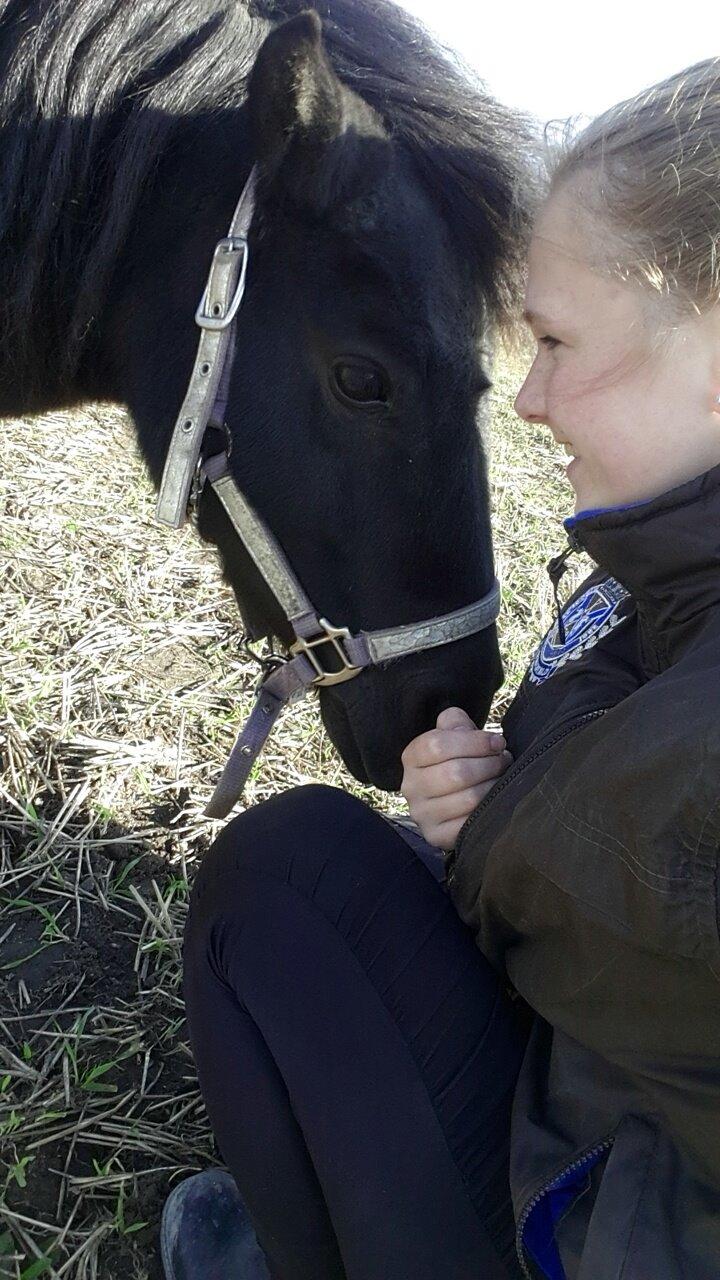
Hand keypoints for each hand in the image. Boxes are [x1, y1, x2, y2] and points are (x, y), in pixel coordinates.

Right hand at [400, 706, 512, 851]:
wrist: (452, 800)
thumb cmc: (456, 761)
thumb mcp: (453, 735)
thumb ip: (454, 722)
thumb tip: (462, 726)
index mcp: (411, 757)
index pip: (438, 745)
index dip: (475, 742)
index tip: (497, 742)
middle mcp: (410, 787)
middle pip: (456, 773)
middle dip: (489, 764)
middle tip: (504, 760)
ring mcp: (422, 814)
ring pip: (468, 799)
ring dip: (493, 786)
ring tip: (502, 778)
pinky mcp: (436, 836)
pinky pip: (469, 824)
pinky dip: (488, 811)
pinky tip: (494, 802)